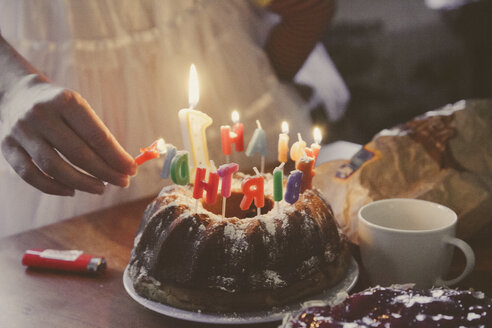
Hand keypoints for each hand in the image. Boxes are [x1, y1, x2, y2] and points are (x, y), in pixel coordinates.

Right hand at [0, 75, 136, 195]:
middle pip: (78, 154)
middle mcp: (41, 114)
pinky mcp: (6, 146)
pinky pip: (31, 175)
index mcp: (66, 101)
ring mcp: (21, 131)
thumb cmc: (59, 106)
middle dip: (105, 172)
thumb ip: (98, 134)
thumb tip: (123, 165)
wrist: (16, 93)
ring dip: (82, 183)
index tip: (131, 170)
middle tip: (122, 183)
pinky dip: (53, 187)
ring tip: (101, 188)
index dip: (116, 157)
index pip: (97, 136)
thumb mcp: (79, 108)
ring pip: (55, 167)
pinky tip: (72, 190)